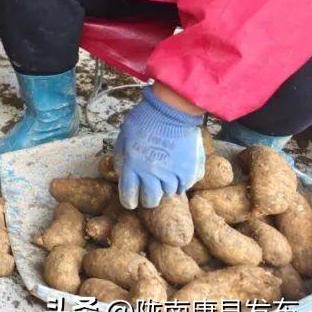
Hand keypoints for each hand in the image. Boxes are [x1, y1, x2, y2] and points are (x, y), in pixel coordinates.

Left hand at [115, 84, 204, 208]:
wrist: (171, 109)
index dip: (129, 201)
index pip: (129, 195)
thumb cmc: (144, 119)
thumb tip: (121, 173)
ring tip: (163, 178)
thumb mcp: (123, 136)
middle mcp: (152, 174)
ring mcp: (172, 174)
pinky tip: (177, 173)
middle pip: (151, 200)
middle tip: (149, 192)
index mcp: (133, 166)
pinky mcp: (190, 171)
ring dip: (165, 188)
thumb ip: (121, 157)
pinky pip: (185, 186)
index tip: (131, 202)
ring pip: (169, 194)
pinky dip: (181, 183)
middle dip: (148, 198)